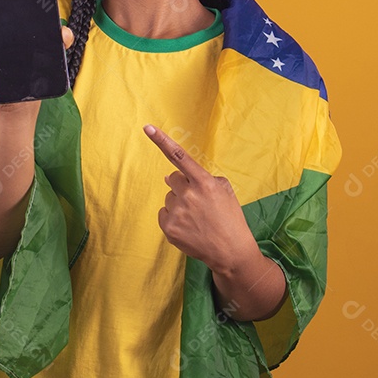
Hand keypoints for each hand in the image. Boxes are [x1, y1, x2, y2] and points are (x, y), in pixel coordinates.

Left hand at [143, 124, 254, 273]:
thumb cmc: (229, 217)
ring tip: (197, 218)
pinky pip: (163, 212)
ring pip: (169, 197)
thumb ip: (200, 177)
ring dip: (179, 203)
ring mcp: (177, 212)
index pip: (179, 156)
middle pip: (172, 179)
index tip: (147, 127)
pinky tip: (188, 226)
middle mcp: (189, 195)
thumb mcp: (224, 190)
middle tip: (198, 201)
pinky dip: (173, 218)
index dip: (161, 140)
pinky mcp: (169, 228)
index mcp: (204, 182)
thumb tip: (169, 176)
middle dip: (182, 186)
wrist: (230, 251)